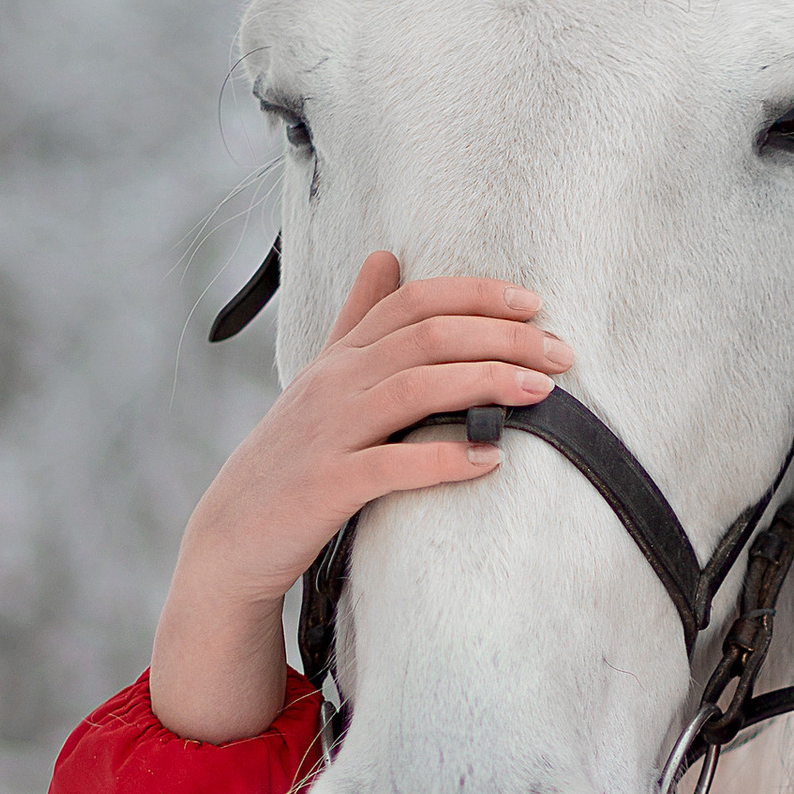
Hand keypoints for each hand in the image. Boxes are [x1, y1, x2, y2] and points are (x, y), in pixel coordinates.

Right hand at [150, 258, 572, 737]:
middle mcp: (334, 384)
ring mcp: (328, 433)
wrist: (233, 536)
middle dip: (502, 338)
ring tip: (542, 393)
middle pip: (425, 338)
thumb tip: (385, 257)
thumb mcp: (322, 379)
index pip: (413, 302)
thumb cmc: (291, 457)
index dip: (477, 294)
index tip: (534, 303)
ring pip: (414, 389)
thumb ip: (358, 321)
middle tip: (561, 353)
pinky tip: (489, 460)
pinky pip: (391, 467)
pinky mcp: (326, 487)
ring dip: (484, 385)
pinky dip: (443, 460)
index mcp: (339, 357)